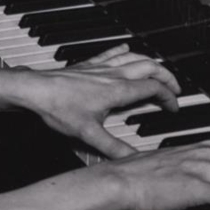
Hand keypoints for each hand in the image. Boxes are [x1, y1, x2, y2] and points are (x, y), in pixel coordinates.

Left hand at [20, 44, 180, 158]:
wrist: (34, 90)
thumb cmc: (58, 108)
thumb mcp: (89, 134)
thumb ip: (114, 148)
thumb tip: (134, 160)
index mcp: (118, 90)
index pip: (154, 88)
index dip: (169, 97)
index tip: (174, 108)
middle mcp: (113, 74)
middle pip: (150, 67)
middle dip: (167, 76)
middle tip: (174, 89)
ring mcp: (100, 67)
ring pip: (134, 57)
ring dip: (150, 63)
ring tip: (158, 71)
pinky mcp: (88, 65)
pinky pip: (112, 53)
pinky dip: (124, 51)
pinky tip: (125, 49)